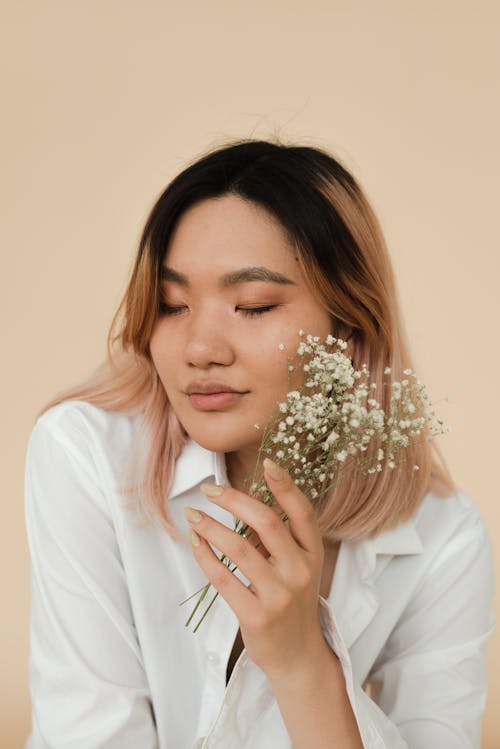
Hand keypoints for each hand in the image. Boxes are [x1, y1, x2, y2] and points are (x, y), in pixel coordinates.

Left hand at [183, 458, 326, 680]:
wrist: (298, 656)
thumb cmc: (293, 603)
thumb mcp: (299, 568)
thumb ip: (279, 539)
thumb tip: (242, 506)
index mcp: (312, 553)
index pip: (302, 512)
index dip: (285, 485)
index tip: (268, 462)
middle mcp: (300, 571)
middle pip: (266, 522)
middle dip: (233, 500)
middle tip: (210, 489)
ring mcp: (279, 595)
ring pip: (238, 548)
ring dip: (210, 526)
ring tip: (193, 516)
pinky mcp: (257, 616)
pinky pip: (223, 578)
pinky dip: (204, 556)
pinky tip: (195, 543)